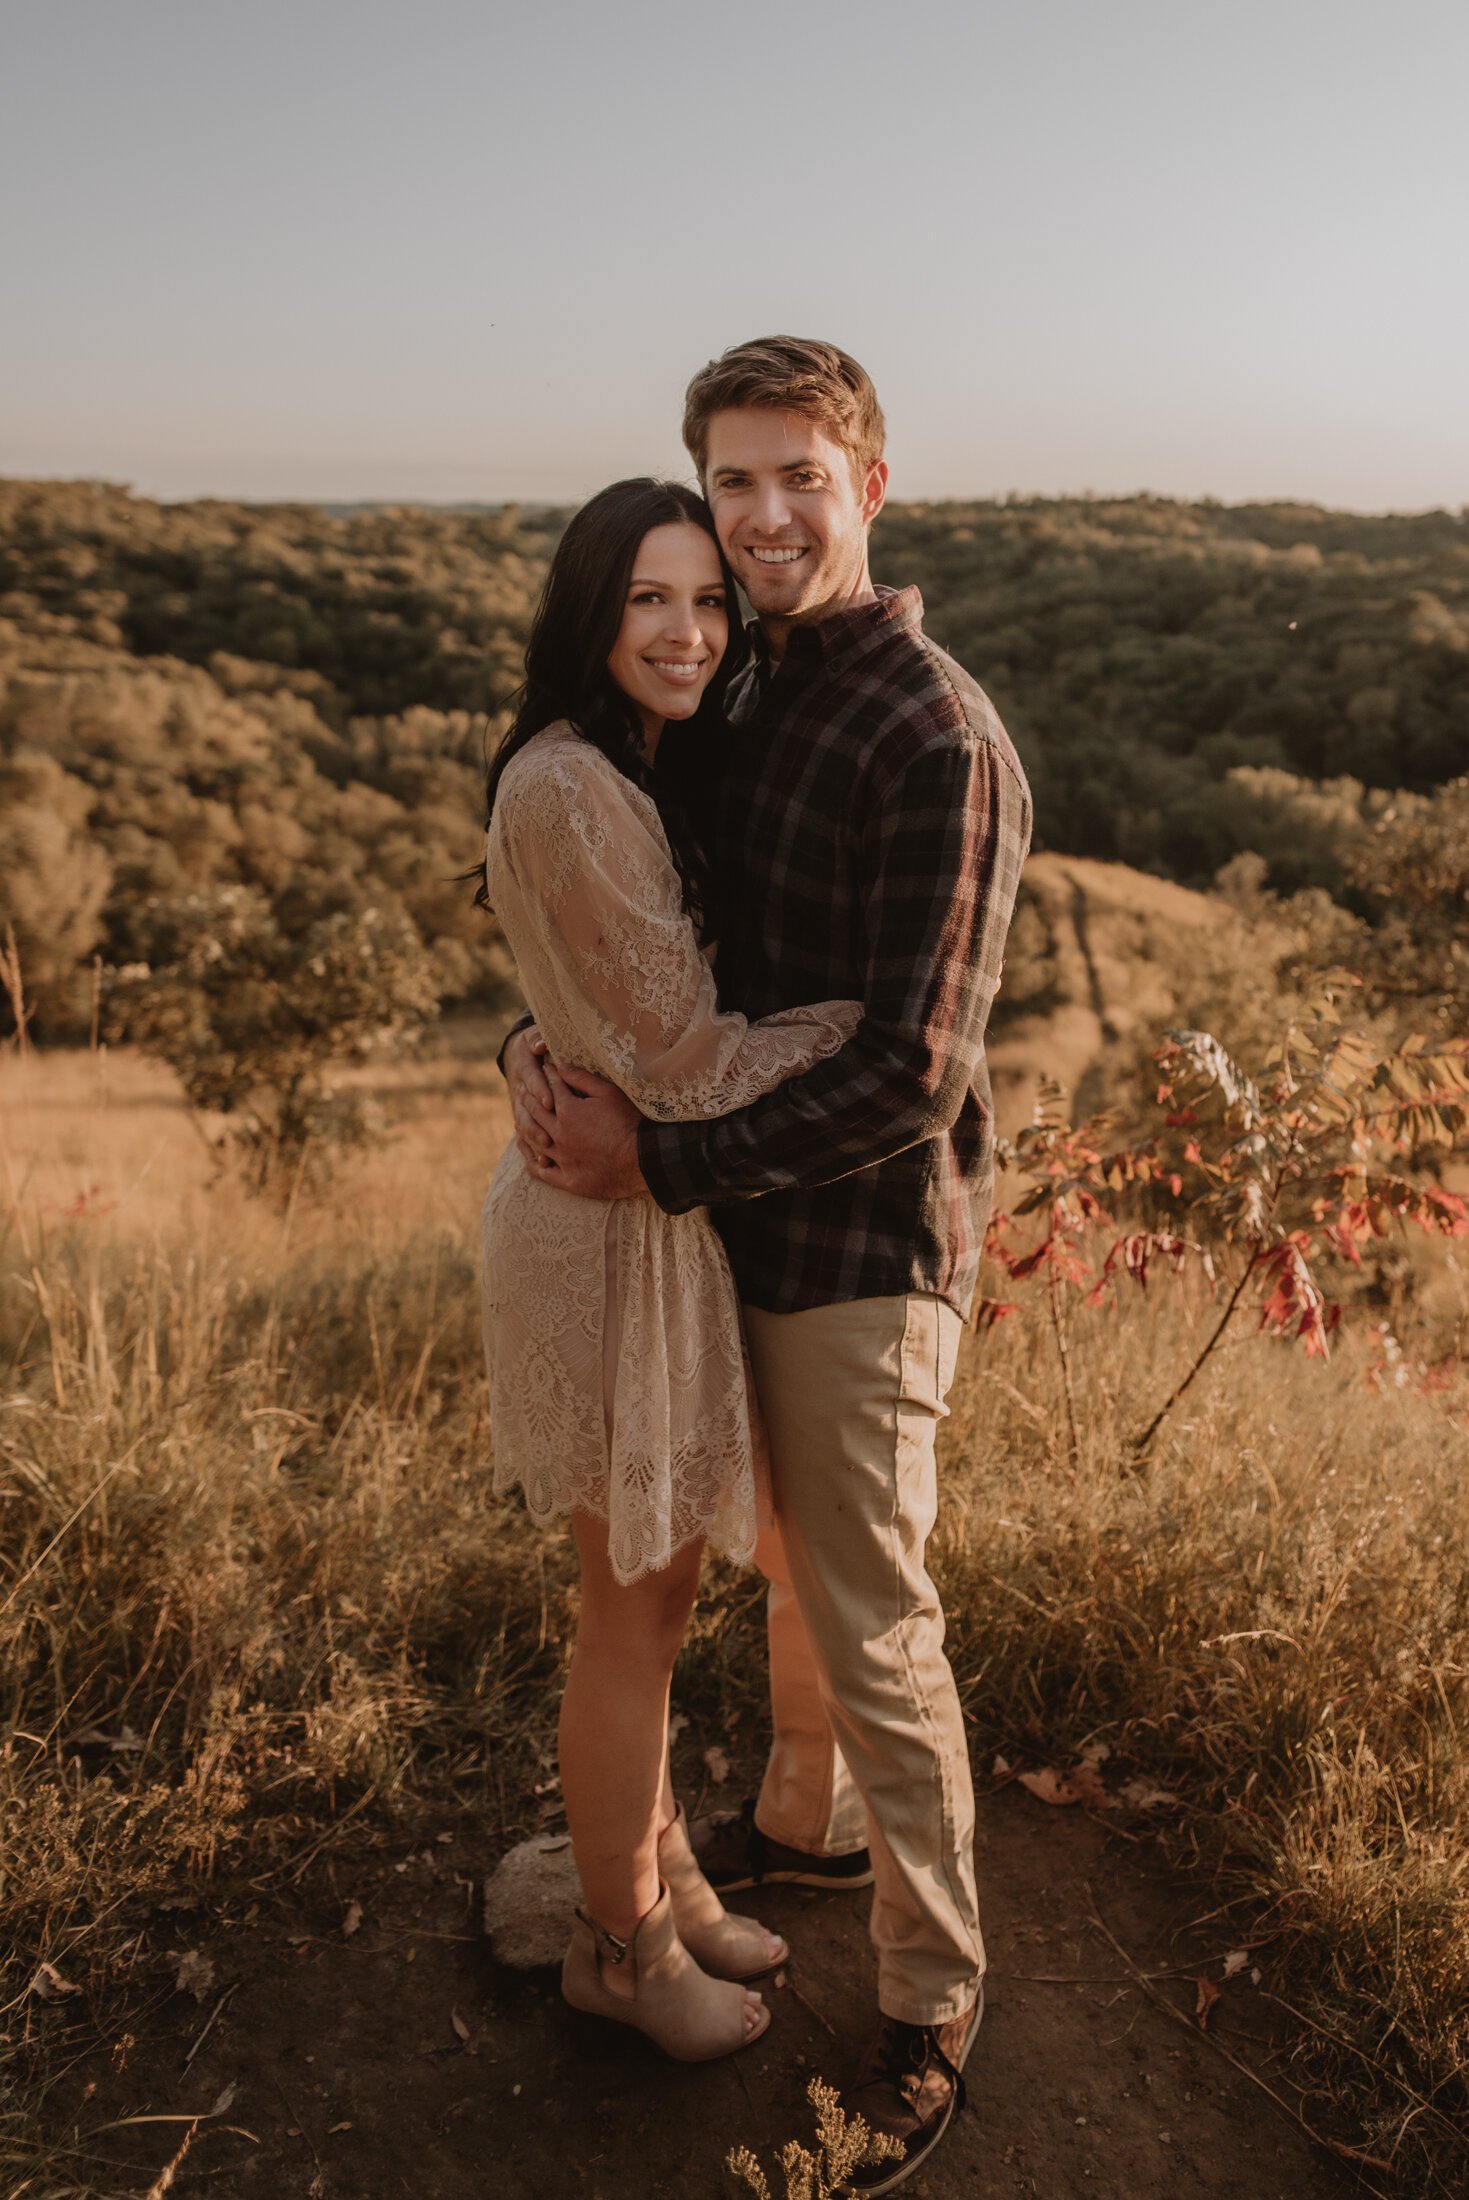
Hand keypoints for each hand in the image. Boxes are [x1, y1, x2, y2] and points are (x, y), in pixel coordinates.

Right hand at [503, 1024, 555, 1164]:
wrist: (518, 1054)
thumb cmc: (535, 1044)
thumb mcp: (534, 1037)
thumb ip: (537, 1039)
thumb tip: (540, 1044)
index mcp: (523, 1067)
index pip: (532, 1080)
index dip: (540, 1091)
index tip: (551, 1102)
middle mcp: (519, 1088)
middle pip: (525, 1109)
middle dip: (536, 1124)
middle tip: (549, 1139)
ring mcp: (518, 1105)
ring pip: (522, 1124)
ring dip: (533, 1140)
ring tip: (546, 1153)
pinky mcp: (522, 1117)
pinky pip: (523, 1135)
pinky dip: (530, 1148)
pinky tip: (541, 1163)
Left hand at [523, 1063, 646, 1199]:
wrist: (643, 1160)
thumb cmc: (629, 1122)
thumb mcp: (608, 1093)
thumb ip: (581, 1079)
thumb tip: (560, 1066)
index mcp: (568, 1110)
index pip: (552, 1087)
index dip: (548, 1074)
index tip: (544, 1067)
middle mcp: (558, 1133)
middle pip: (536, 1111)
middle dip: (528, 1096)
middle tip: (521, 1087)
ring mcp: (561, 1158)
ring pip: (533, 1139)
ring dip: (524, 1125)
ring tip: (518, 1116)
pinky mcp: (567, 1179)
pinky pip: (539, 1169)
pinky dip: (530, 1157)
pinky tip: (526, 1150)